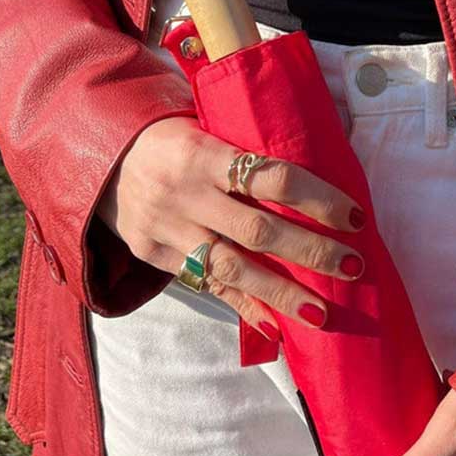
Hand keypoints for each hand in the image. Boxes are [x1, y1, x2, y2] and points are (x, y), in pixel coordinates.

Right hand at [95, 116, 366, 337]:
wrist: (101, 156)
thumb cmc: (174, 138)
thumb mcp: (205, 127)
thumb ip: (248, 151)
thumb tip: (318, 173)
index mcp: (204, 153)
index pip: (272, 178)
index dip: (316, 198)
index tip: (354, 216)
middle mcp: (186, 194)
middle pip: (258, 230)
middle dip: (311, 251)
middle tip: (354, 266)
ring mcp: (168, 229)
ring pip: (233, 267)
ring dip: (282, 293)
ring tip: (323, 311)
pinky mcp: (156, 255)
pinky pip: (207, 287)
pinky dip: (244, 308)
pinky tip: (277, 329)